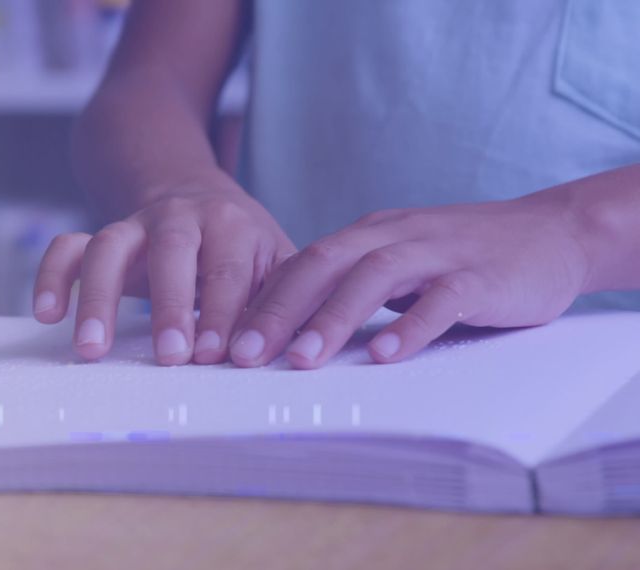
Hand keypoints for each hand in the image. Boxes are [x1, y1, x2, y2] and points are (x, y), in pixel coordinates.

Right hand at [33, 175, 294, 364]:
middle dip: (170, 305)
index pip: (230, 270)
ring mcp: (134, 225)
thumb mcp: (276, 262)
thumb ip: (285, 301)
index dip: (226, 312)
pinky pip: (68, 247)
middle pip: (171, 252)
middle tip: (171, 357)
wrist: (196, 195)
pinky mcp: (101, 236)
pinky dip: (51, 275)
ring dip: (98, 297)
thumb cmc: (243, 247)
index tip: (221, 356)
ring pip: (108, 247)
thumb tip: (301, 350)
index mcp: (232, 225)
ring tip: (91, 349)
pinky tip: (46, 313)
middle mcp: (181, 218)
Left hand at [228, 189, 592, 368]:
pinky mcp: (481, 276)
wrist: (553, 231)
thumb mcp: (398, 261)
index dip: (262, 302)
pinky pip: (441, 298)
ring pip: (375, 278)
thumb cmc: (463, 256)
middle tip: (244, 354)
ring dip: (333, 319)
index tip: (227, 341)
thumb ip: (353, 285)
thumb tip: (291, 327)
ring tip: (301, 360)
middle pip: (324, 266)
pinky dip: (411, 325)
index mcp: (368, 235)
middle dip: (279, 311)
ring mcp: (438, 252)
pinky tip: (385, 355)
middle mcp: (395, 236)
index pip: (302, 264)